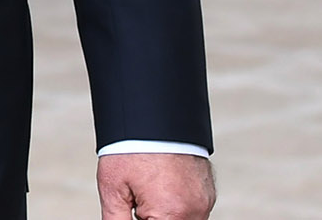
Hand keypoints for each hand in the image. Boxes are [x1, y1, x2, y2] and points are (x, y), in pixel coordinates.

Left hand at [98, 151, 214, 219]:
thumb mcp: (113, 188)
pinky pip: (193, 207)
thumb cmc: (132, 147)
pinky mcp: (208, 191)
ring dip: (166, 212)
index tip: (134, 207)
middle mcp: (195, 211)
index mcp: (172, 214)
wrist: (154, 112)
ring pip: (182, 218)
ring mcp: (205, 200)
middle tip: (138, 196)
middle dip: (152, 216)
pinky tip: (162, 183)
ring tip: (148, 187)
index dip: (140, 218)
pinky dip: (178, 202)